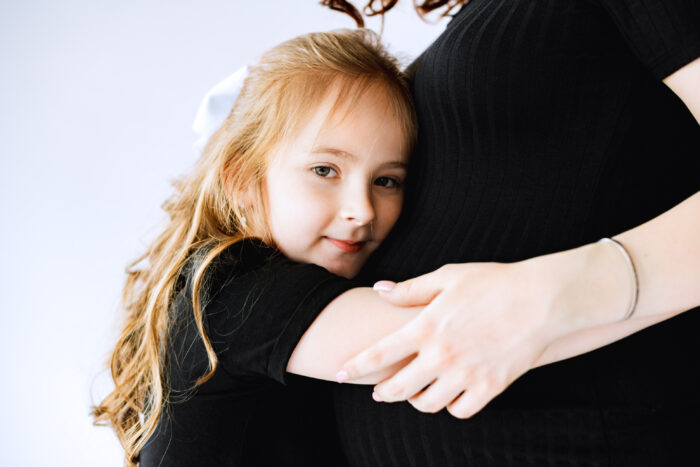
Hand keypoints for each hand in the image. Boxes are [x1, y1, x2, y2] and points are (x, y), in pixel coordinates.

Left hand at [336, 246, 620, 417]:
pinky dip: (450, 406)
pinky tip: (449, 394)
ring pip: (427, 404)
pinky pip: (460, 410)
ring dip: (415, 400)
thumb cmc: (493, 283)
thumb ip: (411, 289)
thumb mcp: (448, 277)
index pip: (379, 353)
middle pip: (398, 388)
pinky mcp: (489, 387)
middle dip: (382, 392)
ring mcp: (465, 374)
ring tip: (415, 392)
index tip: (340, 373)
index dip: (355, 366)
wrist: (542, 300)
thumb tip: (380, 290)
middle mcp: (441, 355)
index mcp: (426, 326)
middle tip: (378, 391)